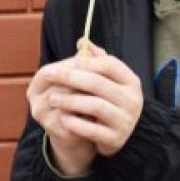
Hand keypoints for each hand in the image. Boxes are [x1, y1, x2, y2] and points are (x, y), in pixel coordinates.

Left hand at [27, 42, 143, 173]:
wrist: (116, 134)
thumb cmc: (106, 100)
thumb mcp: (105, 80)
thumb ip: (94, 61)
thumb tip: (82, 42)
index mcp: (130, 81)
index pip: (109, 64)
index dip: (84, 62)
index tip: (63, 62)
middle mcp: (132, 99)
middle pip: (98, 83)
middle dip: (69, 77)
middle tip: (47, 74)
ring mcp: (126, 120)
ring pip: (95, 106)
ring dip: (70, 101)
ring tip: (51, 98)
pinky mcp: (116, 138)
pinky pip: (93, 130)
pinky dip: (76, 124)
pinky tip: (63, 118)